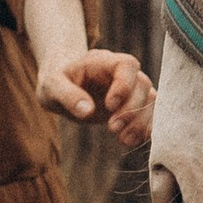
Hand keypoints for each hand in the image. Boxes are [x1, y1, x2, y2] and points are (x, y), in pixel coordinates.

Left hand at [37, 46, 156, 147]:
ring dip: (142, 122)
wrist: (61, 87)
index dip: (124, 85)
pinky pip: (149, 114)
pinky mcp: (132, 105)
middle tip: (112, 129)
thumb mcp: (52, 86)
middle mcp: (121, 72)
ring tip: (123, 140)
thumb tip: (87, 111)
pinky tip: (132, 141)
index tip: (109, 106)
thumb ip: (68, 96)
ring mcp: (130, 88)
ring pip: (150, 100)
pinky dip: (145, 129)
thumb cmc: (56, 82)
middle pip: (142, 84)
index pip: (127, 65)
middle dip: (131, 110)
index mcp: (103, 61)